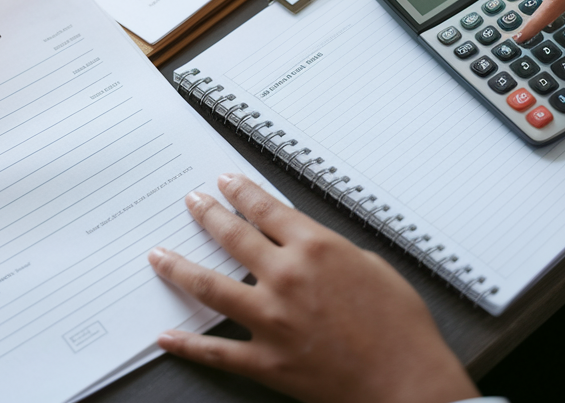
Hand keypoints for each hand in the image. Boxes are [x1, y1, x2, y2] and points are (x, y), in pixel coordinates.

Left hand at [149, 174, 476, 402]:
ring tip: (159, 256)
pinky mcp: (266, 360)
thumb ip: (333, 252)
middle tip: (192, 203)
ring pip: (210, 287)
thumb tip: (309, 247)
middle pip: (232, 237)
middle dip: (207, 216)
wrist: (405, 380)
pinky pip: (216, 350)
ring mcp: (271, 319)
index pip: (266, 209)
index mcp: (316, 247)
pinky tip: (167, 335)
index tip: (225, 184)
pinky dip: (187, 344)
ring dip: (179, 268)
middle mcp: (287, 276)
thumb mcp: (373, 266)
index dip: (241, 193)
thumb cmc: (400, 327)